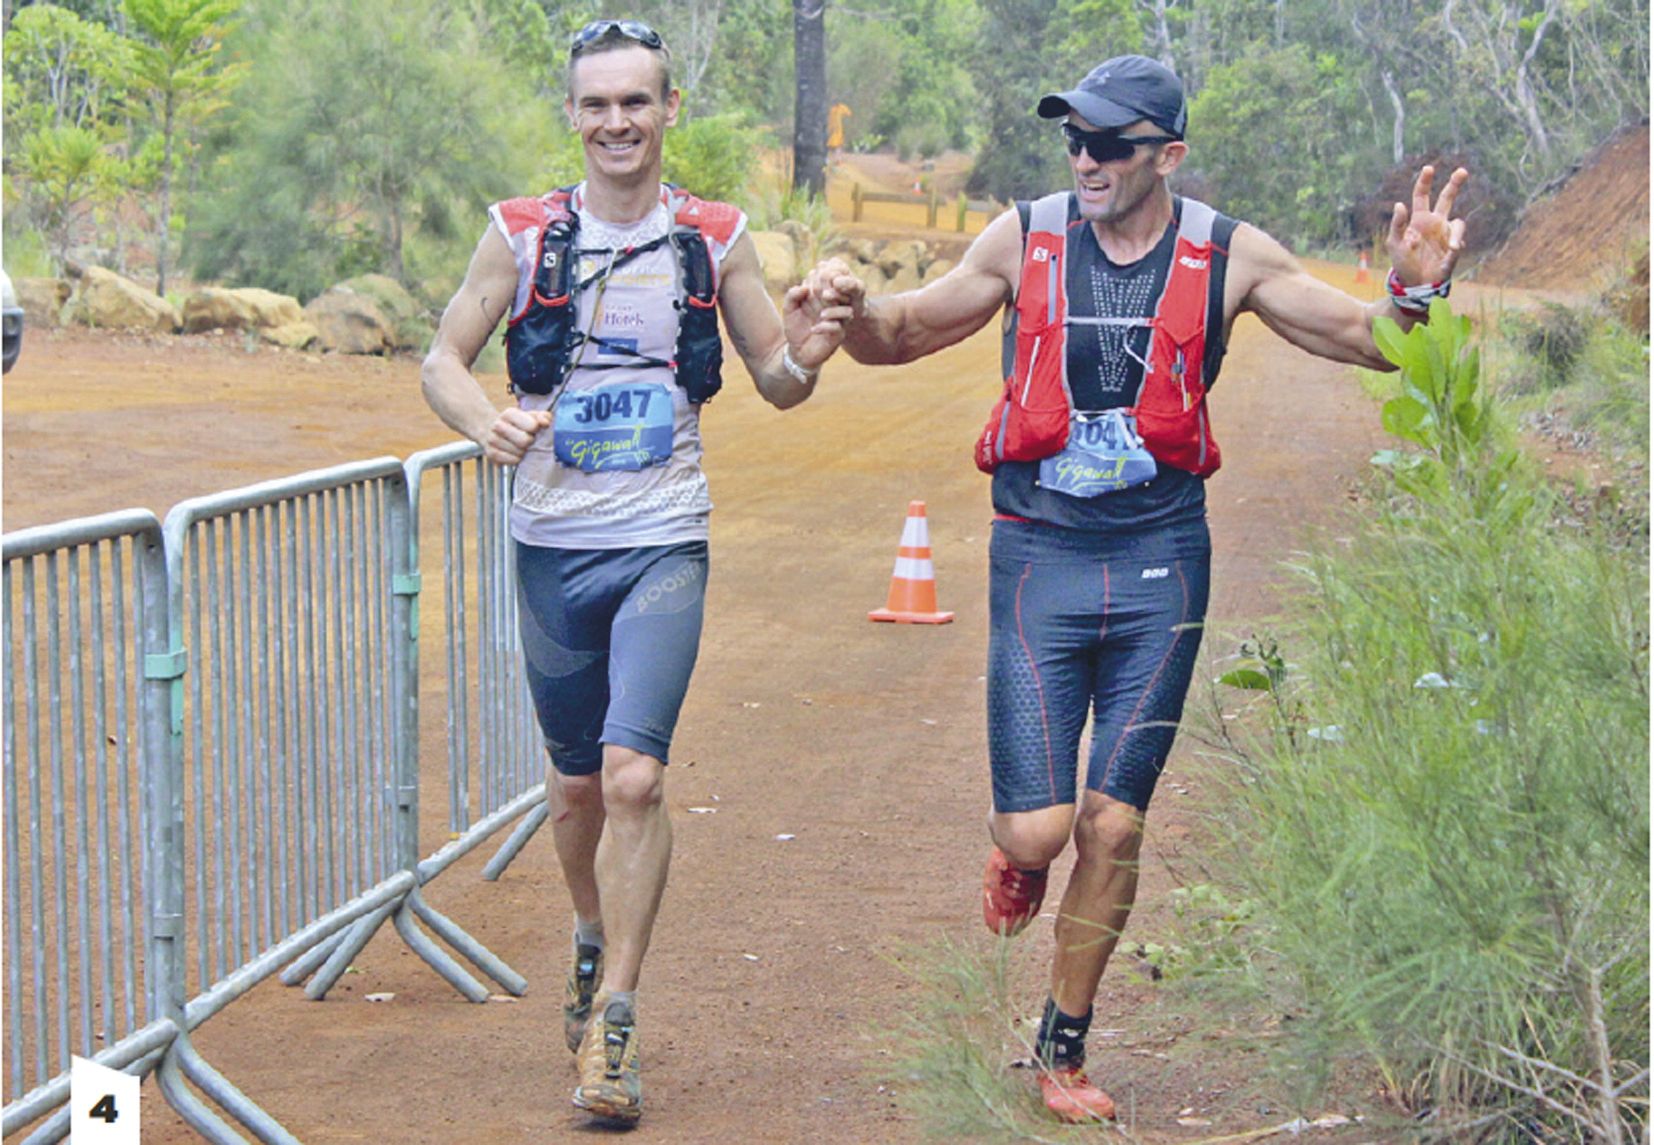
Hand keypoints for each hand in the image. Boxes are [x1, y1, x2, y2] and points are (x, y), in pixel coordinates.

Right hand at [484, 407, 550, 465]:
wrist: (492, 429)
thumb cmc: (517, 423)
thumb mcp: (531, 416)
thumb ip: (543, 416)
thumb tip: (545, 423)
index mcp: (509, 413)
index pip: (533, 426)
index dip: (536, 430)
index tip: (533, 429)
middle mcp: (498, 425)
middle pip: (525, 441)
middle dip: (530, 442)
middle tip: (528, 440)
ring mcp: (492, 440)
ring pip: (519, 452)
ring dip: (524, 452)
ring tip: (520, 446)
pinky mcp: (491, 453)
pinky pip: (512, 461)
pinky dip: (517, 459)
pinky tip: (515, 453)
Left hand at [782, 258, 864, 371]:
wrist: (797, 351)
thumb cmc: (795, 327)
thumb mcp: (789, 310)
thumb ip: (792, 296)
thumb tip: (803, 287)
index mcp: (822, 297)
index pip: (829, 283)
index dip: (824, 278)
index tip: (812, 281)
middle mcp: (833, 307)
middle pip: (840, 294)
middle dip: (831, 291)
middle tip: (820, 294)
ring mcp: (837, 321)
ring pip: (846, 311)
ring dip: (834, 310)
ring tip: (821, 314)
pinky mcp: (838, 335)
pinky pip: (838, 327)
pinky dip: (827, 327)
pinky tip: (814, 329)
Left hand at [1386, 165, 1468, 286]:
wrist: (1415, 284)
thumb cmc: (1403, 262)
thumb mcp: (1395, 243)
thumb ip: (1397, 224)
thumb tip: (1399, 204)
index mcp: (1419, 219)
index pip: (1422, 196)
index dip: (1425, 182)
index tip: (1429, 168)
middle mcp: (1435, 223)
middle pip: (1447, 198)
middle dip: (1455, 184)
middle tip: (1462, 170)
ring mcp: (1446, 234)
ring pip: (1459, 223)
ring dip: (1456, 235)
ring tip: (1452, 248)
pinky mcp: (1454, 248)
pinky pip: (1459, 244)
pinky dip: (1455, 250)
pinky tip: (1450, 256)